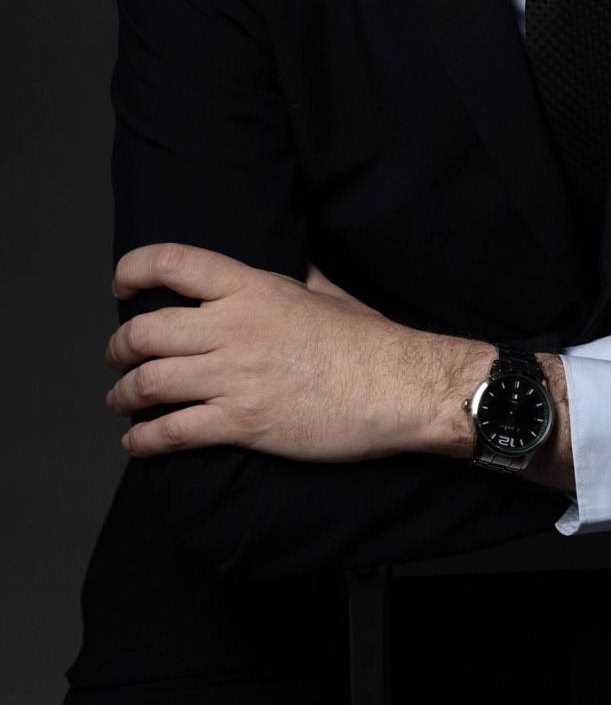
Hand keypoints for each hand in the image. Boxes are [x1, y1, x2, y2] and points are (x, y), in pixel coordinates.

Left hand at [105, 244, 489, 460]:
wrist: (399, 386)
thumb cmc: (370, 340)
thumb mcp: (328, 290)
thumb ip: (297, 275)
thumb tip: (291, 261)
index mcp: (254, 288)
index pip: (173, 262)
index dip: (133, 269)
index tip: (121, 284)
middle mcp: (235, 327)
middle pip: (145, 331)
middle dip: (119, 348)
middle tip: (118, 357)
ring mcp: (235, 376)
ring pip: (148, 383)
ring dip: (123, 395)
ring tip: (120, 400)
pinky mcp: (242, 422)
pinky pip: (172, 432)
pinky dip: (144, 441)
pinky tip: (138, 443)